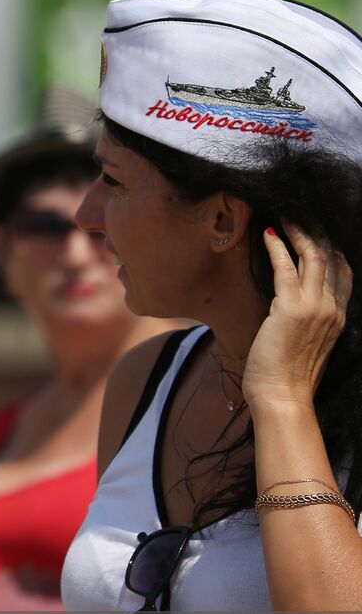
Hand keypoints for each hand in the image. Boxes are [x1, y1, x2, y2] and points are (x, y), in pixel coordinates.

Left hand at [242, 223, 353, 410]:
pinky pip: (286, 269)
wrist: (283, 399)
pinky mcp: (291, 309)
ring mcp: (314, 308)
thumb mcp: (302, 344)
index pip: (343, 273)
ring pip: (314, 258)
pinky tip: (269, 233)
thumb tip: (283, 308)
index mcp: (338, 318)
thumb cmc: (285, 378)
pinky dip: (278, 248)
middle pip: (332, 259)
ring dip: (300, 233)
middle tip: (302, 214)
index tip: (320, 232)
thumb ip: (301, 323)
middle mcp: (332, 309)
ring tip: (286, 216)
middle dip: (318, 233)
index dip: (333, 249)